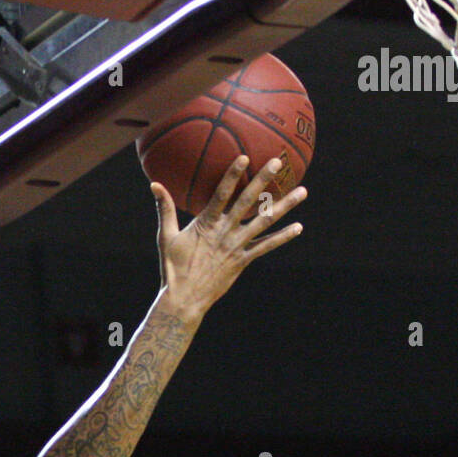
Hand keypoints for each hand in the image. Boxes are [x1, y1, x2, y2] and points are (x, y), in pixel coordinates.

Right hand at [152, 157, 305, 322]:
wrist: (184, 299)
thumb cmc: (173, 267)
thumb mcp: (166, 237)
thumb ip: (165, 208)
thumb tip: (154, 184)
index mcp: (206, 224)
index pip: (222, 194)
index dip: (233, 175)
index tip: (245, 157)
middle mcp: (225, 232)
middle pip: (248, 202)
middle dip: (264, 180)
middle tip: (279, 162)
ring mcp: (236, 246)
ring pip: (264, 222)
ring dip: (284, 206)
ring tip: (302, 192)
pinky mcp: (243, 260)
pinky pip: (266, 247)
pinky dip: (282, 237)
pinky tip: (298, 228)